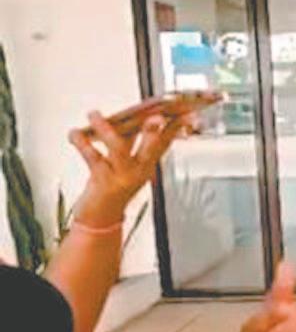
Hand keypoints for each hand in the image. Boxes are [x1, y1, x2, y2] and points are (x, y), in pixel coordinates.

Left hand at [68, 111, 195, 226]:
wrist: (100, 217)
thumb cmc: (113, 188)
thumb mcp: (127, 164)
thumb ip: (129, 141)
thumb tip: (127, 118)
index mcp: (147, 165)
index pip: (166, 142)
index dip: (176, 127)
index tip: (184, 114)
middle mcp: (138, 170)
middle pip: (150, 148)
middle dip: (153, 132)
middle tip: (156, 117)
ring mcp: (121, 176)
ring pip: (119, 149)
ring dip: (106, 130)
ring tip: (94, 115)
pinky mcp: (103, 181)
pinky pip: (91, 158)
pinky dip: (81, 143)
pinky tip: (75, 133)